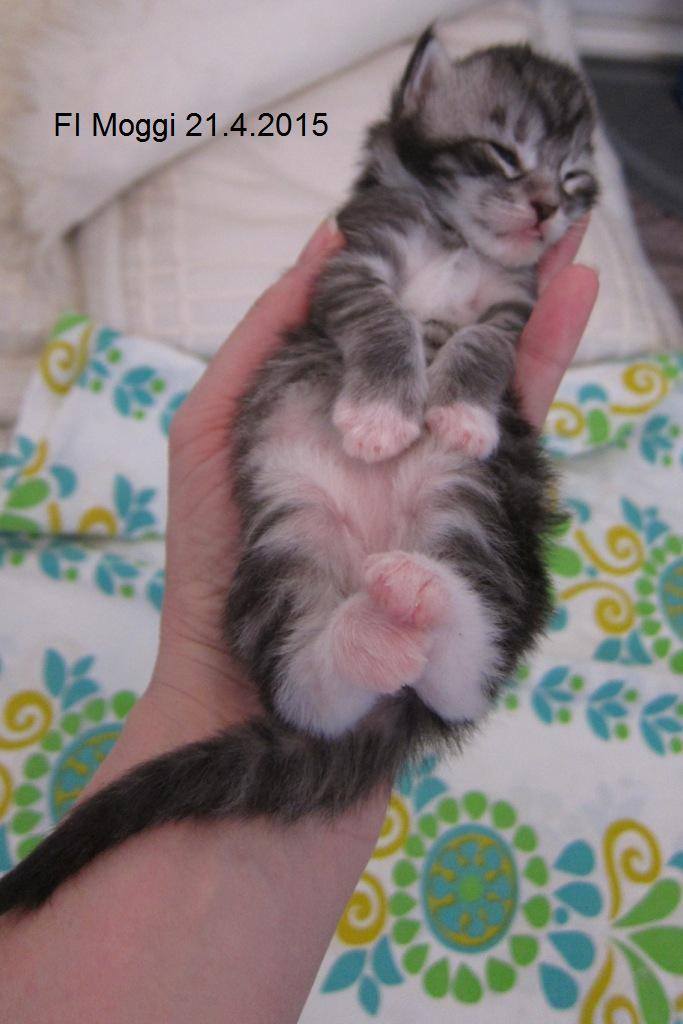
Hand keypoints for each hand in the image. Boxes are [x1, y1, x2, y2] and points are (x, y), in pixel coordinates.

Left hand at [135, 216, 597, 752]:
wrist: (259, 688)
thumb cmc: (223, 561)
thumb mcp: (216, 434)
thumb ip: (264, 342)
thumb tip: (326, 248)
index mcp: (339, 409)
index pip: (389, 324)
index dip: (420, 265)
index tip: (447, 199)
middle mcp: (397, 435)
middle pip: (452, 344)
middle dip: (490, 275)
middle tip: (531, 199)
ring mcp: (441, 471)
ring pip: (495, 375)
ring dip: (532, 301)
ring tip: (565, 230)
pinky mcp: (477, 511)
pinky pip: (518, 433)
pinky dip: (541, 362)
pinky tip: (570, 298)